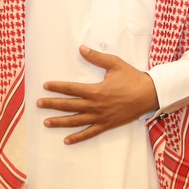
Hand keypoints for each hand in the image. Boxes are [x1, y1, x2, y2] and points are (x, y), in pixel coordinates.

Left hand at [38, 45, 158, 144]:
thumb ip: (97, 57)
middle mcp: (95, 105)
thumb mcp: (115, 64)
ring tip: (46, 122)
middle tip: (39, 104)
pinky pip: (89, 133)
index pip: (71, 89)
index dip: (57, 87)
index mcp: (96, 90)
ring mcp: (100, 117)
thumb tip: (82, 48)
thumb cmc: (132, 78)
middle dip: (52, 104)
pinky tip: (67, 140)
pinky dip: (78, 137)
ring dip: (60, 122)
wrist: (149, 94)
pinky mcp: (107, 125)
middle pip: (69, 105)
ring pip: (75, 121)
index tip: (45, 86)